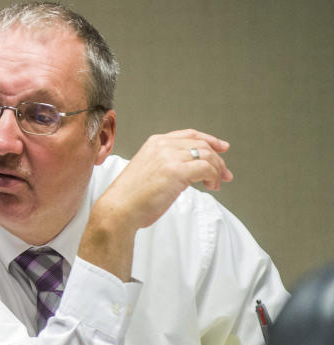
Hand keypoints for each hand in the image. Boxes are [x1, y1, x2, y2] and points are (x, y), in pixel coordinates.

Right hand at [80, 129, 230, 280]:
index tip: (222, 148)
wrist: (119, 209)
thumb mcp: (148, 170)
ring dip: (217, 170)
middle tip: (224, 175)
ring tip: (215, 184)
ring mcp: (168, 157)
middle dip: (218, 160)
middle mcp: (162, 146)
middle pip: (202, 145)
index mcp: (155, 143)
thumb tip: (190, 169)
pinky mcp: (175, 171)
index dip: (210, 140)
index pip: (189, 134)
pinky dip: (213, 177)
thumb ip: (166, 163)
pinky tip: (210, 187)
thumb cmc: (131, 197)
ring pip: (207, 156)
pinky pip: (206, 168)